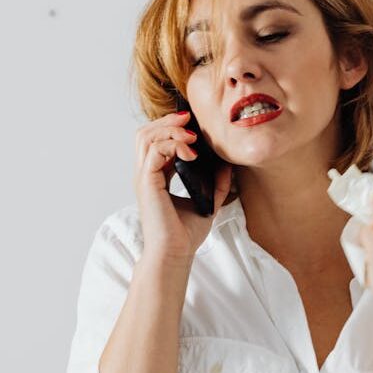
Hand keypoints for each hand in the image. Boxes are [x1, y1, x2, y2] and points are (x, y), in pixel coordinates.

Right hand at [133, 111, 232, 266]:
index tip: (191, 123)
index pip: (155, 141)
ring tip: (191, 136)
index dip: (170, 127)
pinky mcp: (147, 183)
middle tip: (188, 118)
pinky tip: (191, 154)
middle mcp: (146, 174)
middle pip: (146, 133)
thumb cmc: (185, 235)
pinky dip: (173, 145)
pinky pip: (154, 152)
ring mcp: (144, 178)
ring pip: (145, 137)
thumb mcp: (207, 202)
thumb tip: (227, 164)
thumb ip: (216, 184)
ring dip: (169, 129)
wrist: (176, 254)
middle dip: (167, 121)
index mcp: (156, 177)